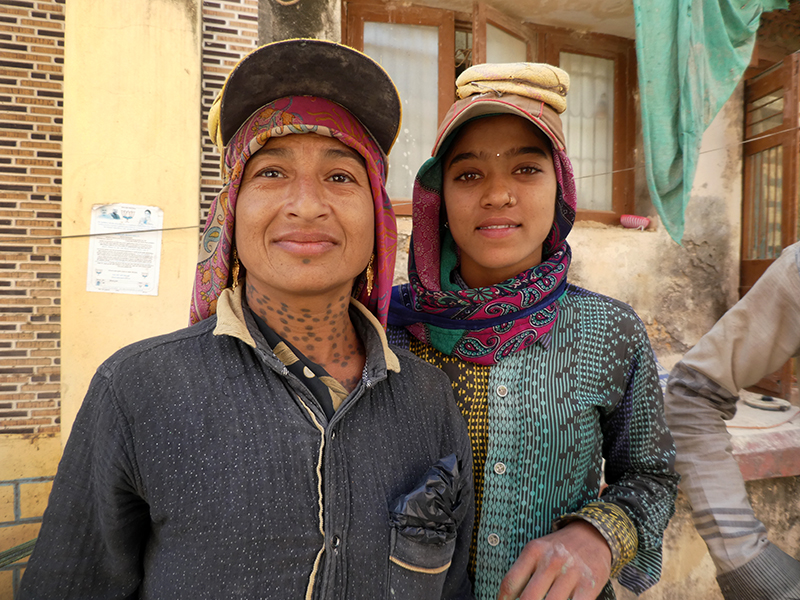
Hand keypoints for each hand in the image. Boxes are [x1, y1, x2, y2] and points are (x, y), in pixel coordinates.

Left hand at [497, 520, 611, 599]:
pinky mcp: (589, 585)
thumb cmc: (560, 548)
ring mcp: (571, 573)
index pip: (510, 582)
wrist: (593, 535)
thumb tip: (509, 597)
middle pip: (528, 598)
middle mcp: (551, 560)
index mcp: (534, 551)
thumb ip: (524, 571)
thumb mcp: (538, 550)